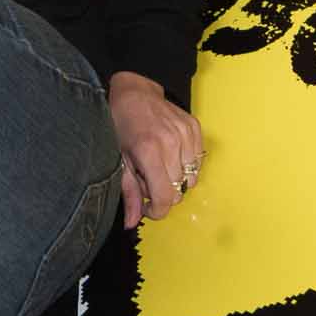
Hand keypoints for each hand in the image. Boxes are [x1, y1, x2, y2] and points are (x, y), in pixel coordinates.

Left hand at [107, 71, 204, 229]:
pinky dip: (186, 165)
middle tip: (146, 179)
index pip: (165, 198)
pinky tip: (170, 155)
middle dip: (162, 193)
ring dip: (175, 180)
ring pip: (190, 178)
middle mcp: (171, 142)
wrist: (134, 91)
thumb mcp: (118, 160)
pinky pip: (197, 161)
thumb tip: (132, 223)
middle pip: (178, 191)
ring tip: (158, 166)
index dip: (157, 211)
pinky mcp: (195, 127)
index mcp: (149, 151)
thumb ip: (129, 193)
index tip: (148, 207)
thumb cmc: (119, 126)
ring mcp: (186, 133)